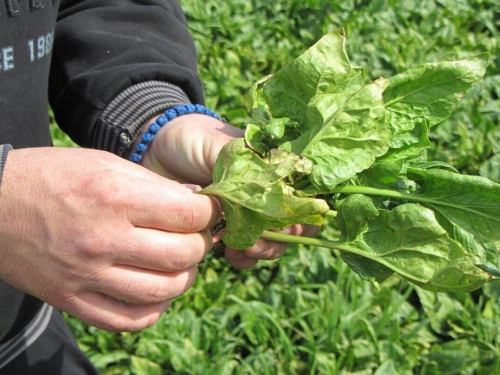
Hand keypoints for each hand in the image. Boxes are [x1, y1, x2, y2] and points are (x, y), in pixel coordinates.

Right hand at [0, 147, 219, 330]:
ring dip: (185, 276)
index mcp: (114, 197)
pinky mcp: (72, 300)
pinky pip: (130, 320)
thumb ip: (154, 185)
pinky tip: (157, 291)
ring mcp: (87, 275)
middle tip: (195, 235)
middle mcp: (103, 239)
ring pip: (165, 290)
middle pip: (184, 254)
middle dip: (202, 243)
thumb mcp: (105, 164)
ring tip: (180, 262)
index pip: (190, 215)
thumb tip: (197, 203)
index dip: (210, 212)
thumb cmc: (52, 176)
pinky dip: (155, 309)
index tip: (209, 211)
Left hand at [138, 114, 319, 268]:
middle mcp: (268, 192)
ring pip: (274, 242)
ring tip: (240, 249)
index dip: (305, 214)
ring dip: (263, 251)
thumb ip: (251, 169)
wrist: (153, 150)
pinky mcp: (227, 229)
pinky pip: (247, 252)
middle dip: (281, 239)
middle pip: (295, 225)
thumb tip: (275, 197)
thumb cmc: (193, 138)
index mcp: (275, 168)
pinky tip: (228, 254)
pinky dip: (243, 258)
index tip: (288, 223)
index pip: (307, 195)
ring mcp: (249, 212)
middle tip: (257, 241)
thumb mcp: (224, 146)